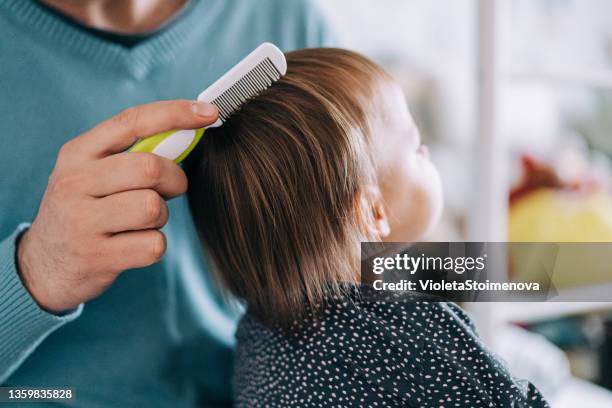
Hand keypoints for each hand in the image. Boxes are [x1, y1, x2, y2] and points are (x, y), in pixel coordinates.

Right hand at [17, 100, 217, 312]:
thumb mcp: (92, 174)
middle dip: (174, 180)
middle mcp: (74, 182)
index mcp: (77, 153)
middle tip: (168, 191)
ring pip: (153, 208)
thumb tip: (190, 133)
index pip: (132, 121)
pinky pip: (153, 245)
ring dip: (161, 216)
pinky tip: (132, 246)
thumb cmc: (85, 210)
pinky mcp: (96, 257)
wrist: (43, 265)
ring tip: (140, 222)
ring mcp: (82, 222)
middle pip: (150, 168)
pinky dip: (154, 246)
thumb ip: (132, 153)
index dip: (176, 114)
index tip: (210, 112)